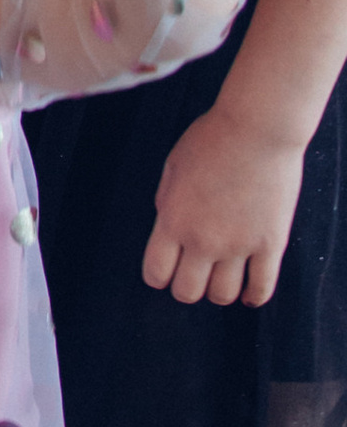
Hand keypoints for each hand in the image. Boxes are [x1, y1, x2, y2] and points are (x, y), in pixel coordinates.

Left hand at [143, 96, 303, 308]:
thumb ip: (166, 201)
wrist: (256, 129)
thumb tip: (167, 226)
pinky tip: (250, 293)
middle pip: (187, 292)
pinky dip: (254, 297)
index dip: (158, 276)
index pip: (156, 273)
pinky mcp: (270, 245)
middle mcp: (203, 240)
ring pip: (223, 296)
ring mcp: (238, 246)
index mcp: (173, 220)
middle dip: (186, 287)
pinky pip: (262, 289)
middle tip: (194, 274)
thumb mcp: (173, 166)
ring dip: (219, 291)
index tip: (165, 271)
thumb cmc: (211, 139)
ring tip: (221, 278)